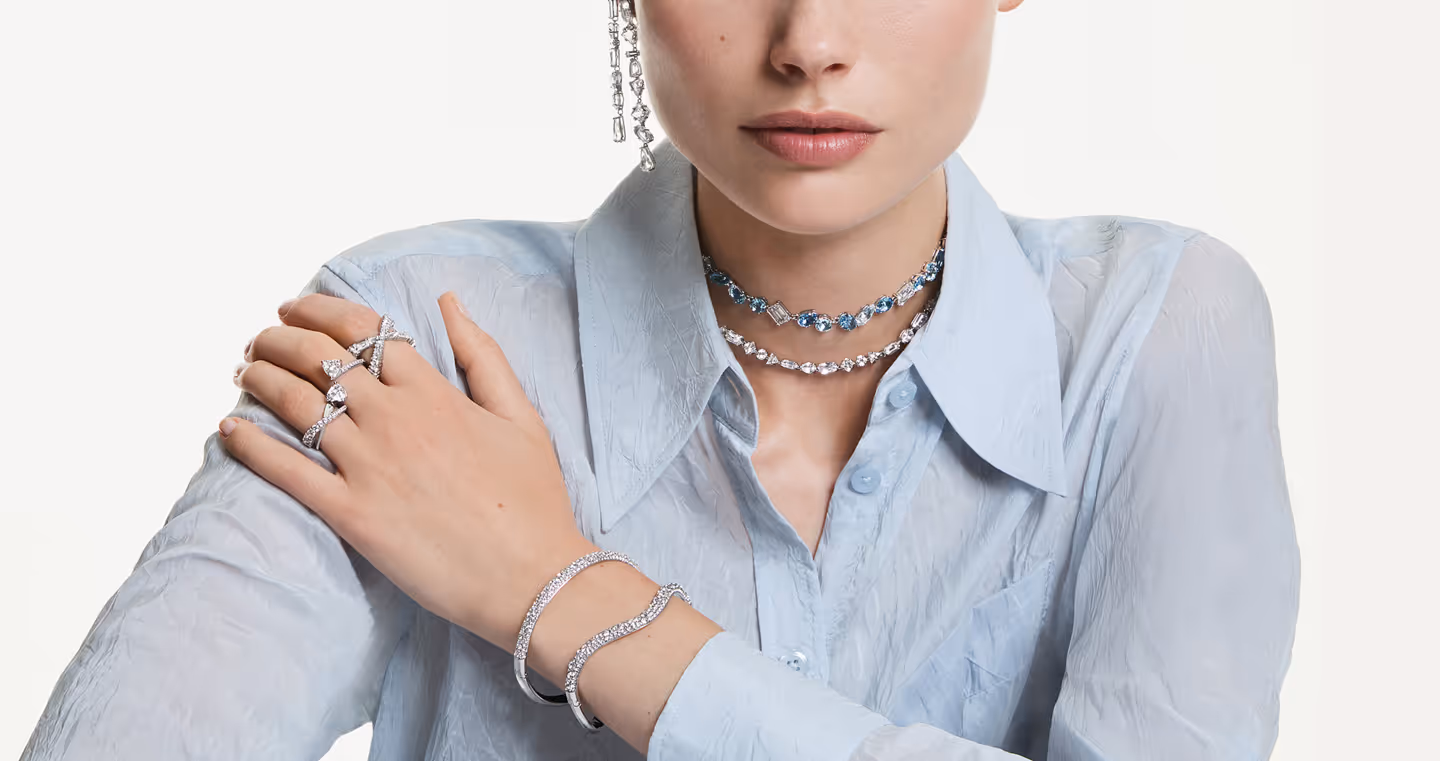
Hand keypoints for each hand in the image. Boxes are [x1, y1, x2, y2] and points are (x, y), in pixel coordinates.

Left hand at [221, 291, 599, 649]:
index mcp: (434, 392)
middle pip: (317, 357)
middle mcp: (394, 420)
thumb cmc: (534, 500)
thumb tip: (449, 302)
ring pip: (295, 403)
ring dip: (259, 378)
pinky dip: (250, 444)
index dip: (320, 310)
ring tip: (243, 373)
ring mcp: (369, 466)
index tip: (296, 309)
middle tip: (260, 340)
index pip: (362, 330)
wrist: (533, 577)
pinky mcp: (351, 514)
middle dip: (278, 338)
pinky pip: (286, 470)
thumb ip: (482, 355)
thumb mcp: (521, 415)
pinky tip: (228, 429)